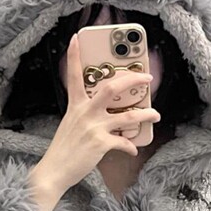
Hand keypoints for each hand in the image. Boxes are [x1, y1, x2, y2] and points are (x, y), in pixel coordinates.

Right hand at [28, 32, 160, 210]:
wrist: (54, 171)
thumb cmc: (63, 150)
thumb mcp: (70, 125)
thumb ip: (86, 115)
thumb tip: (106, 115)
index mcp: (76, 106)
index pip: (73, 76)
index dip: (73, 56)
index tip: (76, 38)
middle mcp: (85, 112)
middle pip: (111, 88)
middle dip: (133, 79)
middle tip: (147, 77)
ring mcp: (94, 127)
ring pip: (127, 115)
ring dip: (145, 114)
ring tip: (155, 114)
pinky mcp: (101, 144)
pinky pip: (123, 142)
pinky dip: (130, 146)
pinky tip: (133, 149)